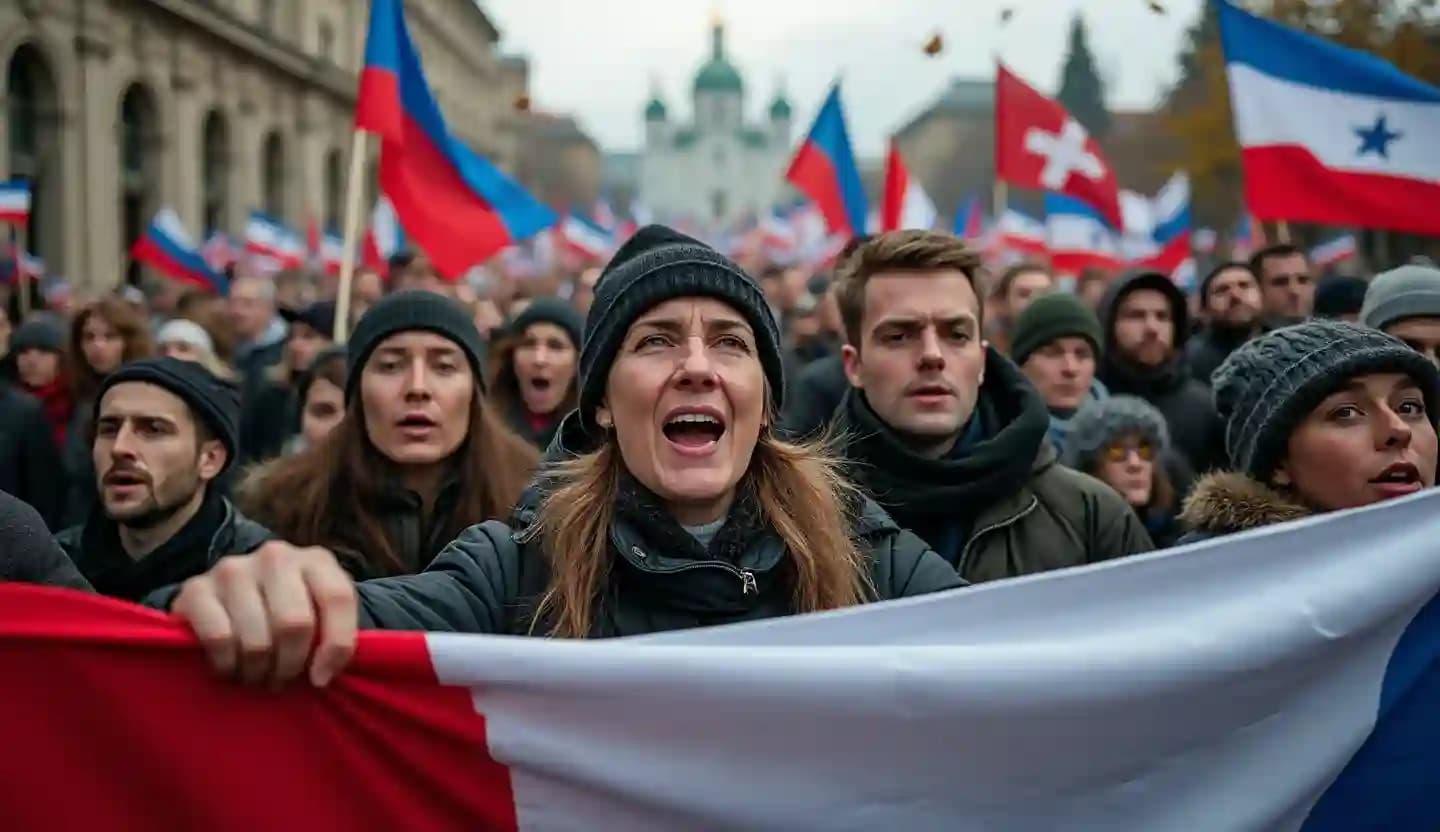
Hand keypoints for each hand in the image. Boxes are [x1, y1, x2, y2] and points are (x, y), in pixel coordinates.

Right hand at [173, 541, 357, 688]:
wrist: (232, 600)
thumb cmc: (289, 616)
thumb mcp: (322, 618)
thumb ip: (335, 637)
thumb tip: (322, 675)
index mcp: (316, 560)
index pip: (337, 598)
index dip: (336, 647)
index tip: (321, 679)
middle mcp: (275, 556)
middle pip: (294, 624)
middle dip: (289, 666)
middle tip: (281, 680)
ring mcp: (233, 569)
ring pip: (256, 640)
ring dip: (258, 671)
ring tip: (257, 675)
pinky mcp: (196, 589)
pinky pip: (219, 640)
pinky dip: (227, 665)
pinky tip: (230, 667)